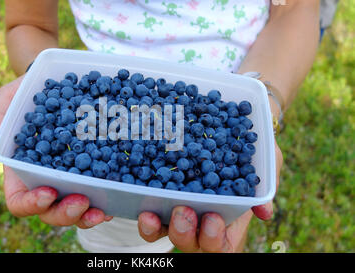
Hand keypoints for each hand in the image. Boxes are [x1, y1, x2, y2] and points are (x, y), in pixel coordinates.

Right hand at [0, 76, 111, 228]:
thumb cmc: (27, 94)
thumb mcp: (8, 99)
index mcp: (20, 171)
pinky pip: (99, 191)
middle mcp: (45, 181)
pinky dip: (107, 198)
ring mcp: (70, 179)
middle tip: (82, 201)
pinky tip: (117, 194)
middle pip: (50, 212)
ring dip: (88, 215)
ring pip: (76, 210)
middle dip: (66, 213)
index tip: (48, 192)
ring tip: (103, 210)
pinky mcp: (91, 170)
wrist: (59, 84)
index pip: (19, 201)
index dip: (31, 204)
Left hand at [137, 142, 282, 251]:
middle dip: (182, 231)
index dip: (213, 238)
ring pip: (159, 228)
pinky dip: (137, 199)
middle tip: (183, 211)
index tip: (213, 218)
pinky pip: (145, 201)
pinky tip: (130, 189)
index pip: (219, 244)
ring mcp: (174, 207)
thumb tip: (265, 213)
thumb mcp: (268, 163)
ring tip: (149, 213)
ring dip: (152, 226)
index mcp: (225, 221)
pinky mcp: (157, 190)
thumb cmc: (251, 151)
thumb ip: (265, 185)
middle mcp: (198, 220)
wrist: (229, 128)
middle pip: (186, 241)